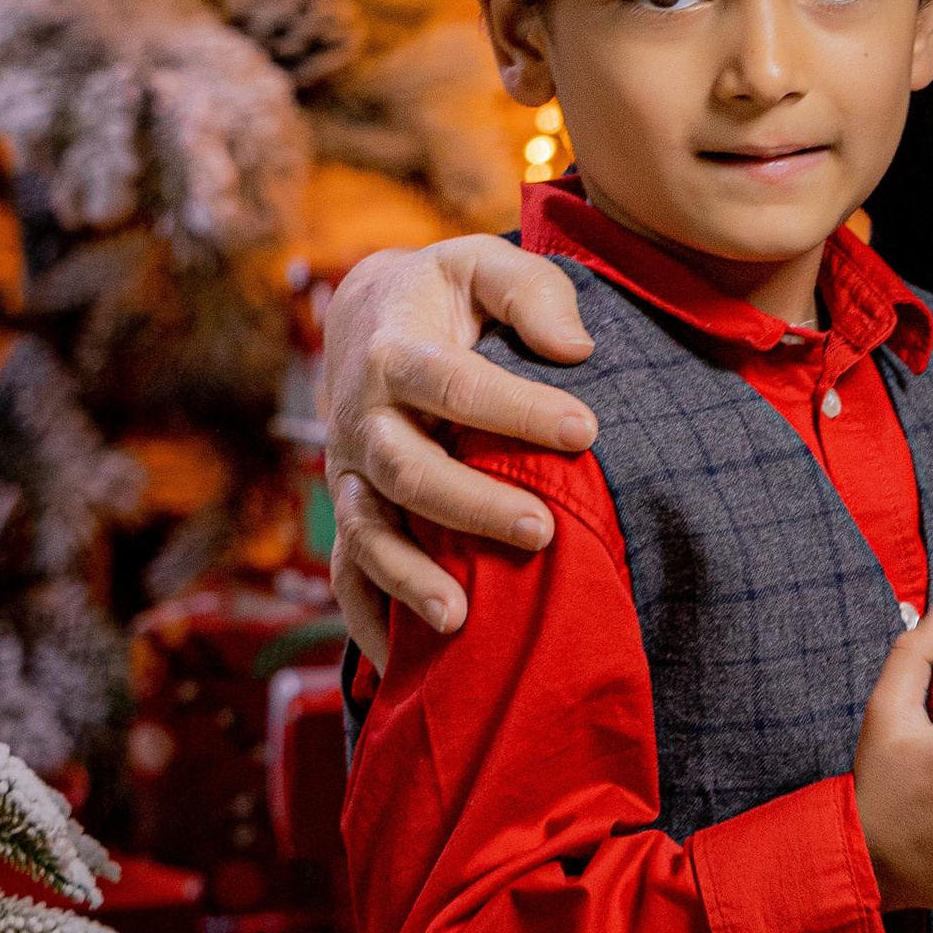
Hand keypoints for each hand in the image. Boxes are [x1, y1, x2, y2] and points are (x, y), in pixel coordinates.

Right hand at [324, 237, 602, 660]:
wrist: (368, 314)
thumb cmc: (447, 293)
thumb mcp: (483, 263)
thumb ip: (531, 290)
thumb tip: (575, 347)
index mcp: (394, 351)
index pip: (451, 383)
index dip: (517, 409)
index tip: (586, 429)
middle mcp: (360, 418)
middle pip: (404, 469)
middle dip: (470, 505)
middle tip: (543, 531)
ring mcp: (348, 473)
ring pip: (365, 532)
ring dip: (409, 577)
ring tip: (461, 618)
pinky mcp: (352, 511)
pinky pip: (347, 575)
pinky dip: (370, 621)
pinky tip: (404, 669)